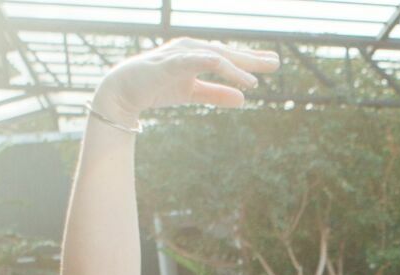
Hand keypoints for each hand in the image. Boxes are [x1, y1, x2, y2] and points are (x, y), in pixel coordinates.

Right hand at [90, 38, 276, 124]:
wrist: (123, 91)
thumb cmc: (157, 88)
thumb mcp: (192, 93)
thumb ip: (217, 95)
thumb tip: (244, 100)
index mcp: (197, 54)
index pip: (228, 56)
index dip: (250, 60)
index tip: (272, 63)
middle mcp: (191, 49)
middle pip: (226, 52)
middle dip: (250, 58)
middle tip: (275, 62)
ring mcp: (181, 53)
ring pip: (215, 56)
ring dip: (236, 65)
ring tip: (255, 79)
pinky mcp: (170, 62)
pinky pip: (198, 61)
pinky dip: (217, 66)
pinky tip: (232, 71)